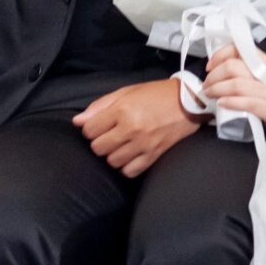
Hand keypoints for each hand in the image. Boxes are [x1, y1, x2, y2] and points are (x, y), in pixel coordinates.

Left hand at [74, 77, 200, 177]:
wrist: (188, 102)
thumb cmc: (155, 94)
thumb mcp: (126, 92)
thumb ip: (99, 106)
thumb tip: (77, 121)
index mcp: (122, 110)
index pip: (89, 130)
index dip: (90, 129)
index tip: (98, 126)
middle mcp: (131, 129)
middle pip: (98, 148)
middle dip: (100, 142)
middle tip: (109, 135)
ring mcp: (143, 144)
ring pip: (112, 161)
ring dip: (113, 154)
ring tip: (120, 145)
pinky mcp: (154, 155)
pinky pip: (130, 171)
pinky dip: (126, 166)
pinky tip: (130, 156)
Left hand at [203, 45, 265, 130]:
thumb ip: (255, 71)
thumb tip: (226, 71)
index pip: (239, 49)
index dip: (219, 56)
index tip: (210, 67)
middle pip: (232, 66)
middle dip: (213, 76)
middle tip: (207, 86)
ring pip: (236, 84)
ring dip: (217, 89)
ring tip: (210, 95)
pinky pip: (247, 102)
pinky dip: (230, 102)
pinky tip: (222, 104)